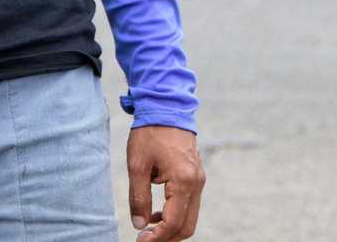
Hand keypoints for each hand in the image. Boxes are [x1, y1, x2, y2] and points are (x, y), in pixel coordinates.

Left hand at [126, 125, 204, 240]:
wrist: (166, 108)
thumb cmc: (150, 134)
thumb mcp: (138, 166)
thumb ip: (139, 197)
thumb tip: (139, 224)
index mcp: (183, 181)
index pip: (174, 222)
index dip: (157, 237)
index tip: (140, 241)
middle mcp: (196, 183)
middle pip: (187, 225)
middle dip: (167, 238)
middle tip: (145, 240)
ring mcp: (199, 180)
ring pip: (190, 217)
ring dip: (171, 227)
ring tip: (148, 228)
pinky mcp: (196, 176)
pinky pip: (189, 204)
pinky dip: (175, 214)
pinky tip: (156, 212)